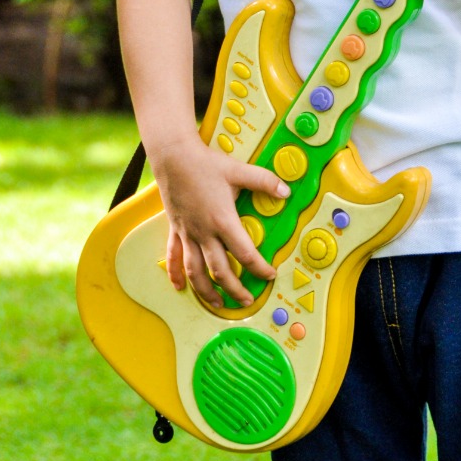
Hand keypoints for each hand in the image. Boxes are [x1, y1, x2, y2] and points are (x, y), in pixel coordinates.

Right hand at [151, 135, 290, 307]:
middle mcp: (204, 232)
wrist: (173, 156)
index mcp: (223, 220)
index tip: (270, 275)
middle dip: (235, 290)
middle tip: (247, 300)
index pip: (245, 253)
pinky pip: (173, 257)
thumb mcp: (238, 170)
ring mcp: (188, 233)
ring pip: (195, 272)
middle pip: (220, 271)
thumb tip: (287, 191)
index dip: (260, 268)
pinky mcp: (175, 229)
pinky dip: (175, 274)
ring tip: (217, 304)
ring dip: (206, 291)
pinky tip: (178, 287)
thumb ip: (264, 182)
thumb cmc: (205, 163)